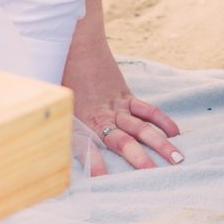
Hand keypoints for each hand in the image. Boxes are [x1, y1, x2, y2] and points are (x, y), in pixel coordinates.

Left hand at [63, 35, 182, 173]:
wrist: (77, 45)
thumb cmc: (61, 76)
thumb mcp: (56, 105)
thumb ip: (59, 125)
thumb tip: (46, 149)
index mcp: (81, 120)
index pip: (87, 145)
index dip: (93, 162)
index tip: (101, 178)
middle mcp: (102, 115)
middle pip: (122, 140)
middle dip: (138, 158)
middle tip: (152, 174)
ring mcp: (117, 105)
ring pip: (141, 127)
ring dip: (160, 143)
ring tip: (177, 158)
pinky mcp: (126, 96)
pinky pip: (147, 110)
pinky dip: (161, 121)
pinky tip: (175, 133)